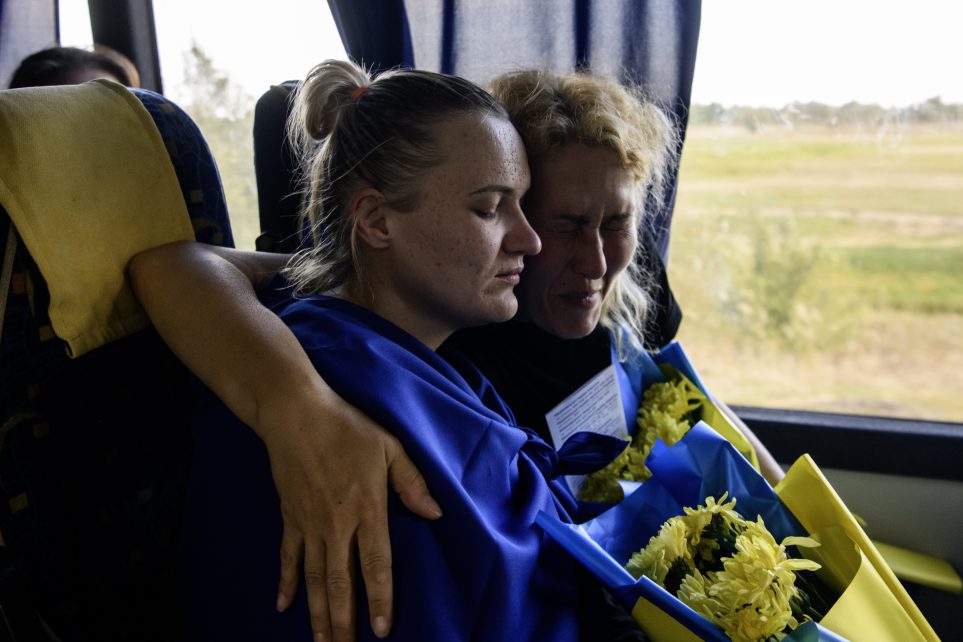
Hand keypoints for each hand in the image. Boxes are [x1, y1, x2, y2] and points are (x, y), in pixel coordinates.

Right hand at [263, 388, 441, 641]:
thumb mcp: (390, 447)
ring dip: (318, 613)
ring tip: (322, 641)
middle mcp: (336, 524)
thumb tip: (435, 514)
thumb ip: (412, 483)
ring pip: (313, 578)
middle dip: (344, 620)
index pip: (374, 563)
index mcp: (366, 507)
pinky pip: (288, 557)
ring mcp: (309, 523)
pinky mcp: (290, 517)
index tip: (381, 629)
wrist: (295, 413)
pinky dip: (285, 583)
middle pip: (339, 581)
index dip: (379, 598)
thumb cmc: (348, 427)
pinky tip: (283, 606)